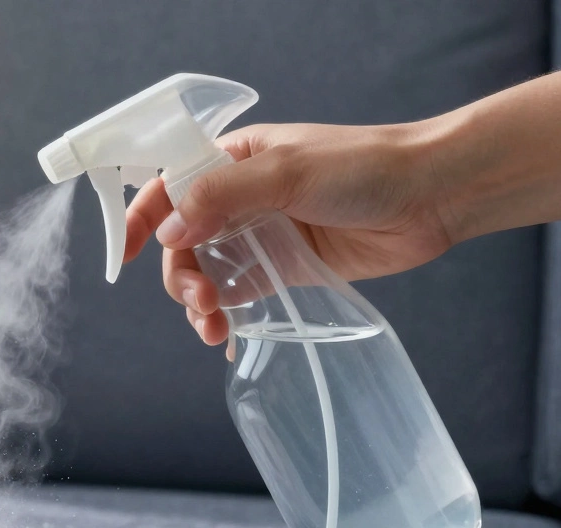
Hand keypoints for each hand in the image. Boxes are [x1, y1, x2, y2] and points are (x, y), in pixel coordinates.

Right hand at [124, 121, 458, 345]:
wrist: (433, 195)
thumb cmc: (363, 167)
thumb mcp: (284, 172)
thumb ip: (221, 198)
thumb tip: (170, 231)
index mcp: (232, 160)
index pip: (169, 187)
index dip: (143, 219)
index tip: (127, 257)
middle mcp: (239, 199)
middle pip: (183, 242)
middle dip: (181, 275)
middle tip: (202, 301)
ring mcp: (262, 236)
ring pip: (207, 272)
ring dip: (199, 301)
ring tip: (213, 326)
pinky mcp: (286, 270)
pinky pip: (241, 295)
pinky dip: (226, 315)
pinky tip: (224, 335)